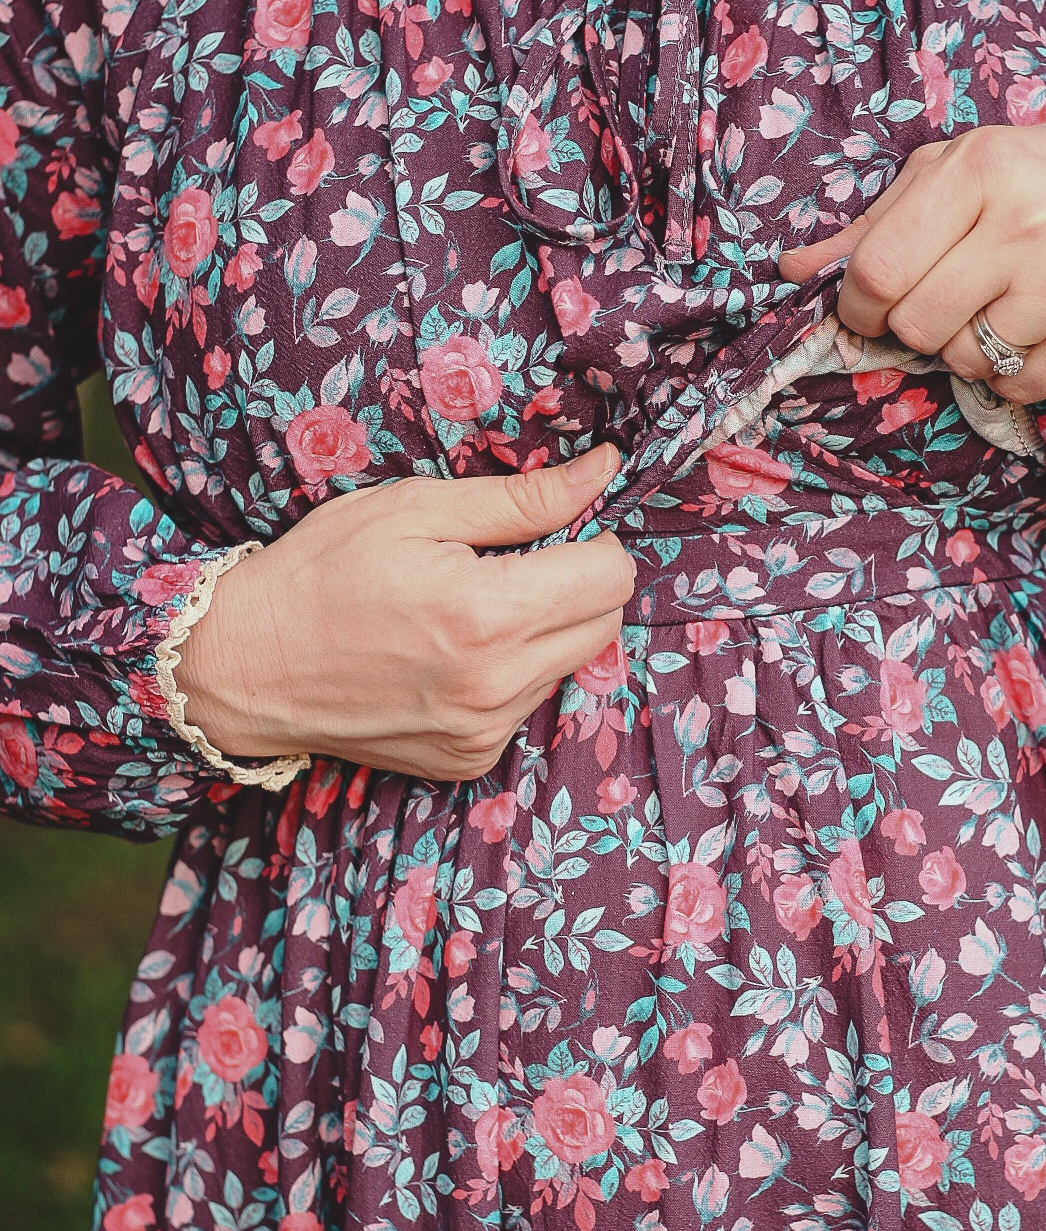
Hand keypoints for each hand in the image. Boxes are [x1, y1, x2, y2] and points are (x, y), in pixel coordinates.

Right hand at [173, 444, 633, 783]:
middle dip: (580, 585)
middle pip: (605, 625)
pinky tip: (452, 654)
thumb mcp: (414, 508)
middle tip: (515, 564)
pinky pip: (527, 705)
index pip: (612, 576)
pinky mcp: (469, 759)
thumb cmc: (322, 572)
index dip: (594, 541)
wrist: (247, 665)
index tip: (557, 530)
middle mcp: (496, 683)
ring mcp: (484, 730)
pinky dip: (510, 674)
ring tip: (471, 609)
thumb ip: (519, 497)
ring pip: (569, 666)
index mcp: (488, 613)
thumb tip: (604, 472)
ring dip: (545, 632)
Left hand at [777, 123, 1045, 403]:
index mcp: (982, 168)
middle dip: (914, 327)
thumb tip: (792, 271)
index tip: (868, 304)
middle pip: (914, 324)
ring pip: (960, 360)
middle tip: (947, 302)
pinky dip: (1012, 372)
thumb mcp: (965, 175)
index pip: (878, 268)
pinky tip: (1039, 329)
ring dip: (966, 348)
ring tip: (1003, 306)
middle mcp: (1024, 223)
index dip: (857, 302)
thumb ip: (877, 223)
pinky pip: (1010, 386)